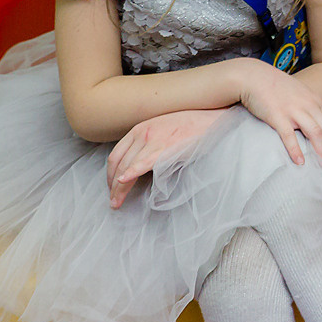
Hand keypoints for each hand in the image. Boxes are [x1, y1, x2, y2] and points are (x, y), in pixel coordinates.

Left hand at [105, 108, 227, 207]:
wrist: (212, 118)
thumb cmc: (192, 124)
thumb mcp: (164, 128)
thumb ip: (150, 142)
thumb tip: (141, 163)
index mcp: (140, 128)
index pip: (116, 154)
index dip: (109, 173)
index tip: (112, 185)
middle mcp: (143, 133)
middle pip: (117, 163)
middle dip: (112, 184)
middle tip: (113, 199)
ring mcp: (153, 141)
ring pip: (126, 168)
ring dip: (119, 188)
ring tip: (117, 202)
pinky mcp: (164, 149)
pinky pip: (141, 165)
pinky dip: (130, 174)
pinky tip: (124, 182)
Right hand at [238, 60, 321, 173]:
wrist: (255, 77)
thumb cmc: (277, 88)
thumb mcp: (302, 94)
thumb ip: (314, 107)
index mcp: (316, 102)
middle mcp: (309, 106)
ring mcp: (294, 110)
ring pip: (315, 134)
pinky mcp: (277, 116)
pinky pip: (289, 136)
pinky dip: (296, 150)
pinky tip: (300, 162)